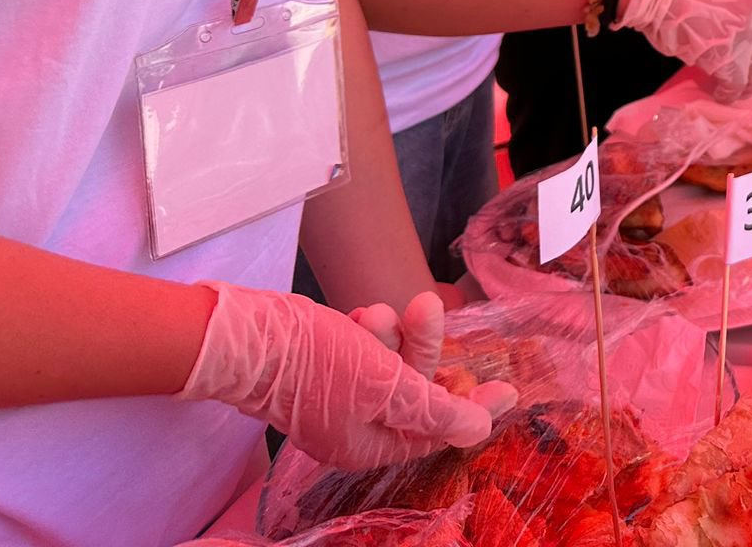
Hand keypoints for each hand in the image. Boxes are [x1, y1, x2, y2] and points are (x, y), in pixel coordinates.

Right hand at [181, 284, 512, 470]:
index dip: (471, 409)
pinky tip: (357, 314)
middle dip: (424, 347)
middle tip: (428, 305)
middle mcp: (356, 426)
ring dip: (395, 332)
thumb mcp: (384, 387)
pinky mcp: (328, 365)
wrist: (243, 336)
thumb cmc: (312, 364)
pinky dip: (371, 330)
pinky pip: (368, 348)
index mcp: (368, 445)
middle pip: (416, 390)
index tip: (509, 389)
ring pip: (394, 362)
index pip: (435, 431)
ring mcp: (341, 395)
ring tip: (376, 311)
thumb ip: (433, 410)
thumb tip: (477, 431)